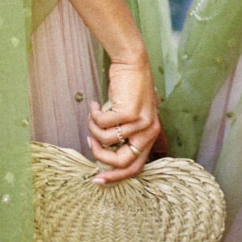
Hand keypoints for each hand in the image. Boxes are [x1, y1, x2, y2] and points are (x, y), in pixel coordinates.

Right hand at [87, 58, 160, 183]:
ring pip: (107, 140)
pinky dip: (94, 115)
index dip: (116, 176)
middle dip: (101, 156)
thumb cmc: (130, 89)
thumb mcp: (131, 116)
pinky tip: (95, 105)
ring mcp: (141, 122)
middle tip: (90, 144)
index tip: (98, 179)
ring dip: (93, 129)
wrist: (133, 63)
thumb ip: (125, 135)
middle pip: (123, 161)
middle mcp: (149, 131)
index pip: (135, 167)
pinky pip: (102, 124)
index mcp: (151, 135)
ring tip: (93, 116)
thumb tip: (104, 153)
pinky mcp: (130, 112)